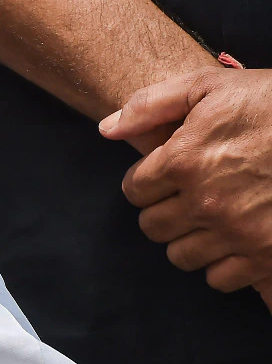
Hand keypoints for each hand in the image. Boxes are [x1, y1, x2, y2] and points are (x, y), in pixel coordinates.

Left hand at [100, 68, 271, 308]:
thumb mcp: (212, 86)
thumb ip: (152, 104)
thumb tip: (107, 130)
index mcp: (184, 161)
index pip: (134, 191)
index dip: (147, 182)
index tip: (166, 176)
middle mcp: (205, 203)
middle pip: (154, 227)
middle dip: (165, 212)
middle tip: (188, 197)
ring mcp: (237, 234)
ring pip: (182, 256)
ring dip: (191, 240)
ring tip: (212, 219)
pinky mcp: (267, 257)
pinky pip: (221, 278)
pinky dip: (225, 265)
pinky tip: (237, 241)